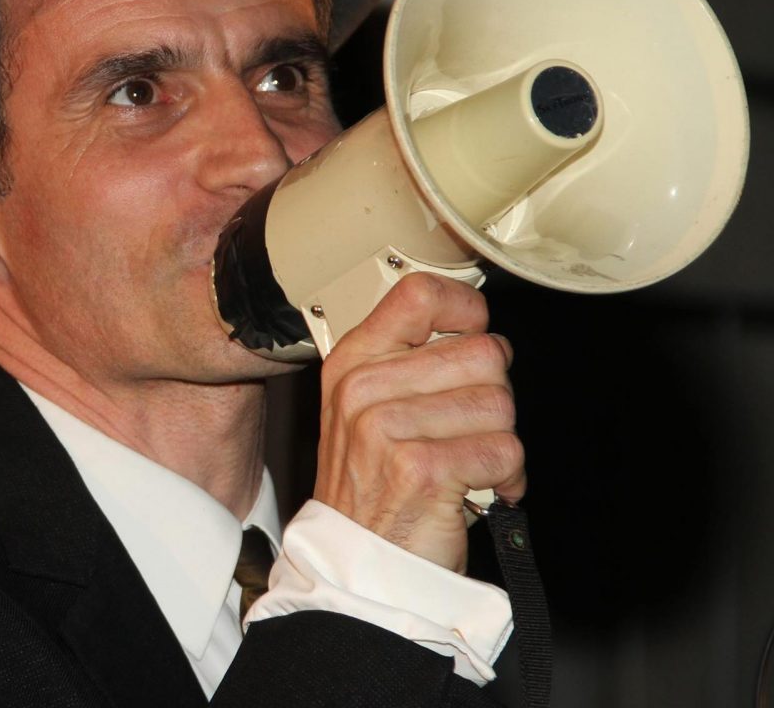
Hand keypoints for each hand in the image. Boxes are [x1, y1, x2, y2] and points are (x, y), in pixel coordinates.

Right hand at [312, 271, 524, 573]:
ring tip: (470, 462)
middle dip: (492, 395)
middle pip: (480, 352)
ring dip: (500, 440)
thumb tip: (478, 328)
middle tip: (468, 427)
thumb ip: (410, 361)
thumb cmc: (373, 486)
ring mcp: (387, 427)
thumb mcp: (368, 408)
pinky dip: (507, 477)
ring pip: (499, 402)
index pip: (419, 294)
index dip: (466, 308)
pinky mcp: (422, 468)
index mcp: (353, 361)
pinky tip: (482, 488)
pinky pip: (504, 449)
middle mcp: (364, 387)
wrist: (358, 566)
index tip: (475, 330)